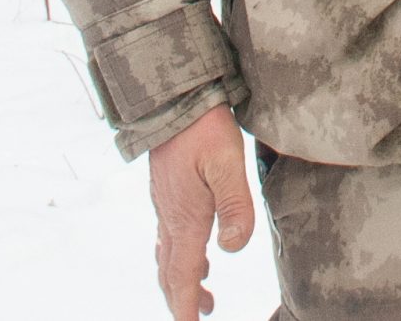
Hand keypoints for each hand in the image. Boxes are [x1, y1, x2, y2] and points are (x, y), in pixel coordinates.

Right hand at [149, 105, 255, 318]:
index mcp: (185, 219)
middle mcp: (170, 219)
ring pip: (168, 257)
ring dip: (182, 282)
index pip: (184, 276)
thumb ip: (235, 205)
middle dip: (182, 301)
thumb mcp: (228, 163)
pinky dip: (178, 258)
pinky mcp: (168, 194)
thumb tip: (233, 250)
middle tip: (197, 319)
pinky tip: (194, 252)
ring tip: (203, 297)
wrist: (175, 101)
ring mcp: (165, 207)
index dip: (186, 307)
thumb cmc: (204, 129)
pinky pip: (168, 238)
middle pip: (172, 273)